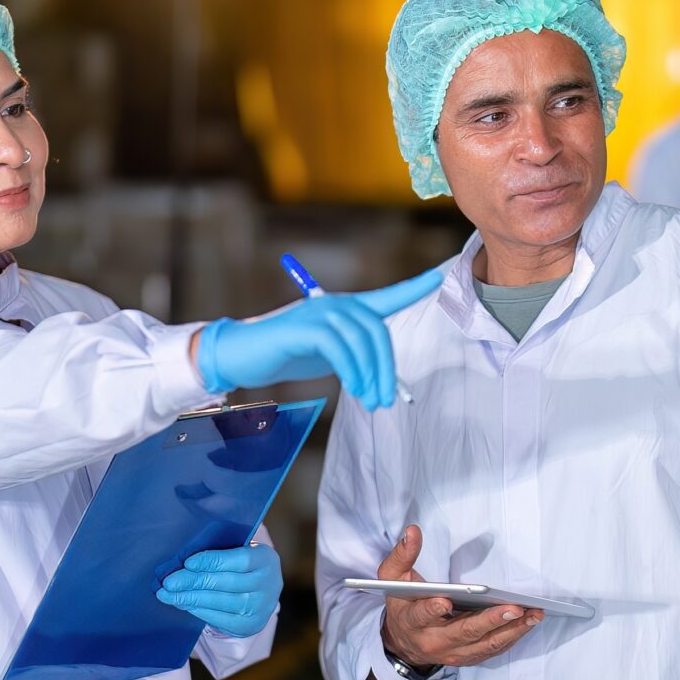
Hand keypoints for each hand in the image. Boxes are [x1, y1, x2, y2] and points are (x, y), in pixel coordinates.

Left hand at [157, 544, 280, 636]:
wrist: (264, 592)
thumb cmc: (243, 566)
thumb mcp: (240, 551)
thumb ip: (219, 551)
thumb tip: (184, 562)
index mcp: (265, 559)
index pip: (239, 560)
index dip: (212, 561)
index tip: (187, 562)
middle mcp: (268, 584)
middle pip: (226, 583)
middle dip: (193, 582)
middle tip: (168, 582)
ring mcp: (260, 607)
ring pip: (221, 602)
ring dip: (191, 599)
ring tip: (168, 595)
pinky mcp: (249, 625)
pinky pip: (220, 618)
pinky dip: (199, 611)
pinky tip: (183, 604)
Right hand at [199, 267, 447, 409]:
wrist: (243, 355)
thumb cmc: (287, 356)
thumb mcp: (329, 356)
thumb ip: (355, 357)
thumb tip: (381, 380)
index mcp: (345, 308)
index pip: (386, 296)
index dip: (412, 287)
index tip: (436, 278)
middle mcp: (336, 303)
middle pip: (377, 330)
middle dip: (387, 368)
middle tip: (386, 400)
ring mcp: (320, 311)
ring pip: (361, 341)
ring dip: (370, 376)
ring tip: (370, 401)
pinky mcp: (305, 326)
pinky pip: (340, 347)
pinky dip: (351, 370)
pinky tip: (352, 388)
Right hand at [374, 524, 538, 668]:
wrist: (404, 643)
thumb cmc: (403, 604)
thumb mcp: (393, 579)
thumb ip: (402, 555)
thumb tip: (412, 531)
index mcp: (412, 620)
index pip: (421, 615)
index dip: (432, 609)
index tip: (444, 601)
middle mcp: (433, 641)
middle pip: (464, 633)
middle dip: (490, 621)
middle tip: (513, 607)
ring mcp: (453, 653)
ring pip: (485, 644)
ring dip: (512, 630)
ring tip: (533, 614)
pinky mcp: (469, 657)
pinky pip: (494, 649)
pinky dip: (513, 636)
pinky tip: (529, 621)